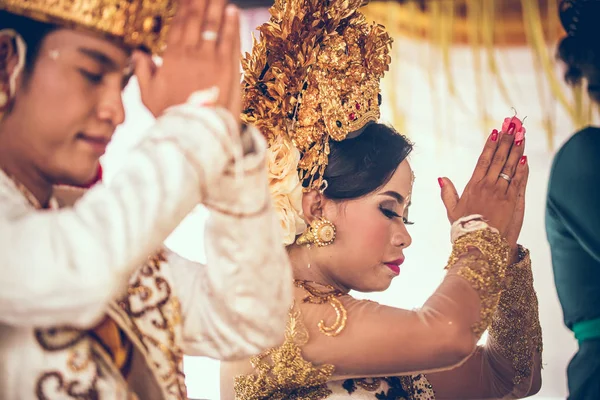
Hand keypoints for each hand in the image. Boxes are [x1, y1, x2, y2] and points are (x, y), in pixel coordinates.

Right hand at [134, 0, 240, 117]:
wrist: (194, 131)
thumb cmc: (171, 115)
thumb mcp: (148, 95)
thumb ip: (143, 71)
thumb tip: (138, 53)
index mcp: (171, 57)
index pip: (178, 25)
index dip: (183, 7)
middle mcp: (190, 53)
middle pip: (196, 19)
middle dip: (200, 0)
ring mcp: (210, 59)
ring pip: (213, 25)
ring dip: (216, 6)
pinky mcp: (227, 67)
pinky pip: (229, 40)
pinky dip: (231, 24)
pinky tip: (233, 11)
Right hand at [439, 125, 528, 237]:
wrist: (479, 244)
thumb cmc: (464, 229)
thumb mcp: (452, 210)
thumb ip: (447, 192)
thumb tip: (441, 178)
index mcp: (473, 186)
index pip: (483, 160)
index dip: (490, 145)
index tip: (495, 132)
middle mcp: (487, 186)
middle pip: (499, 159)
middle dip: (506, 141)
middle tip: (513, 126)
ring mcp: (501, 192)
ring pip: (510, 166)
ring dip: (516, 149)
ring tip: (521, 135)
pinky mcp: (512, 201)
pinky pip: (518, 180)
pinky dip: (522, 168)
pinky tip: (525, 156)